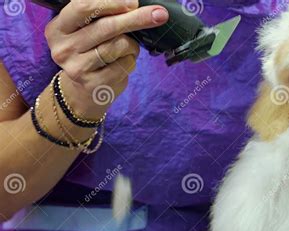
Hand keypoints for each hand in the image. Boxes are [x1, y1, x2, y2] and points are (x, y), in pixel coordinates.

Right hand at [44, 0, 168, 118]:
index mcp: (58, 28)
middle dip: (136, 18)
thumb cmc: (91, 52)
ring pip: (119, 45)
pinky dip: (131, 61)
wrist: (84, 91)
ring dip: (132, 45)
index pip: (83, 7)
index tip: (133, 2)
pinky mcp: (93, 84)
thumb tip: (134, 3)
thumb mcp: (87, 30)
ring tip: (128, 48)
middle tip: (159, 14)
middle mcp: (63, 47)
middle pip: (106, 26)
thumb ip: (103, 15)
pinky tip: (123, 63)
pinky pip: (124, 65)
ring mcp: (77, 68)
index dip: (112, 2)